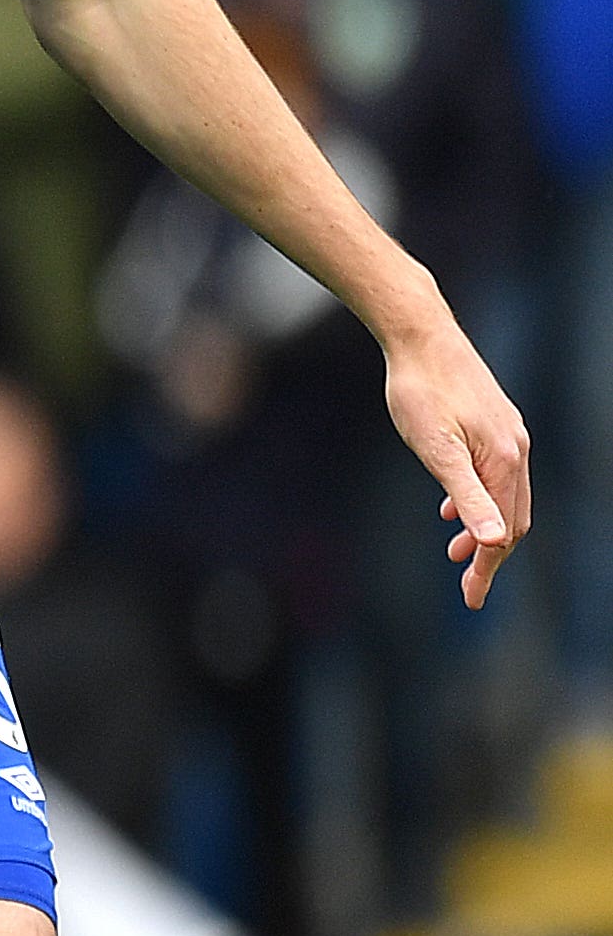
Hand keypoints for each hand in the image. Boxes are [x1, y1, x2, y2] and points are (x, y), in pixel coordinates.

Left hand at [385, 317, 531, 607]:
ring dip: (483, 527)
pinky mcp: (492, 424)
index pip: (503, 531)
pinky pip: (494, 474)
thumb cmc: (420, 391)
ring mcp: (507, 435)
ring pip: (504, 496)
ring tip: (454, 551)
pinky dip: (477, 499)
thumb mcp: (436, 450)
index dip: (487, 568)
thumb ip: (466, 496)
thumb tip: (493, 542)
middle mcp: (516, 450)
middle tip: (466, 585)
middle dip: (490, 555)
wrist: (419, 336)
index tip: (470, 599)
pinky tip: (450, 506)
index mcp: (506, 462)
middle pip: (512, 518)